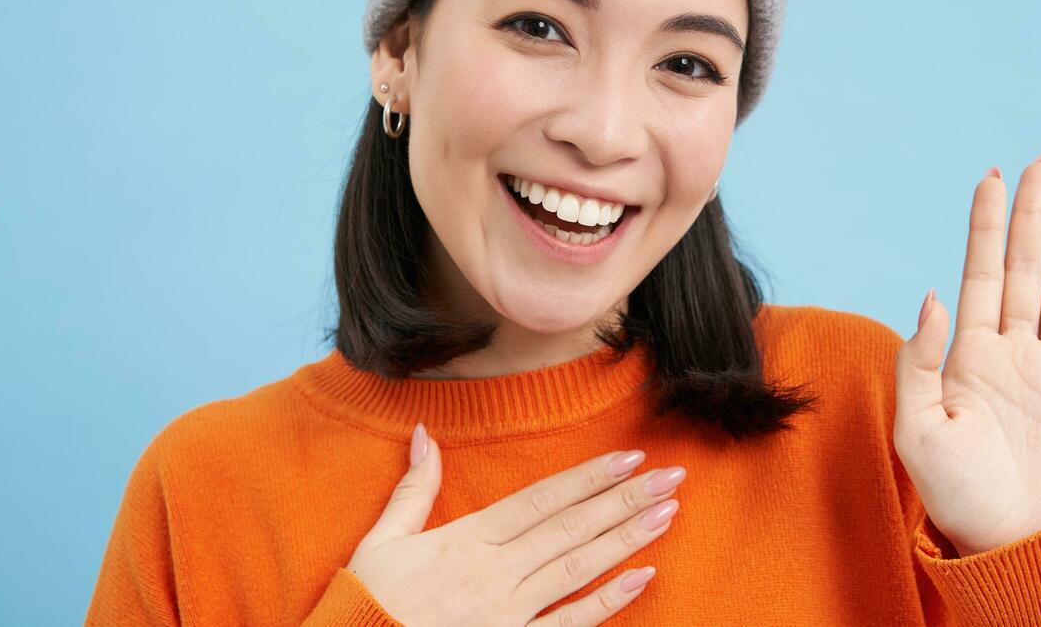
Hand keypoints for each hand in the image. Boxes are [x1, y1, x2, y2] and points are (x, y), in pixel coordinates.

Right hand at [348, 426, 683, 624]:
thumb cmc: (367, 604)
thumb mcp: (382, 541)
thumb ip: (413, 488)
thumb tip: (424, 433)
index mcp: (467, 541)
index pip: (540, 501)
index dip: (587, 478)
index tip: (629, 456)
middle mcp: (495, 574)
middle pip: (571, 528)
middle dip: (625, 499)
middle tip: (673, 476)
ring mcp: (508, 615)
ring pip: (579, 569)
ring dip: (627, 539)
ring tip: (668, 513)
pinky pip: (568, 625)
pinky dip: (607, 603)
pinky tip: (642, 578)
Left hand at [893, 155, 1040, 556]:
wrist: (1009, 540)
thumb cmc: (954, 490)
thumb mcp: (918, 426)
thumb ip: (919, 361)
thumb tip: (931, 296)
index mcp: (970, 353)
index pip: (979, 273)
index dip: (984, 226)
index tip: (987, 178)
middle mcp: (1014, 350)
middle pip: (1024, 268)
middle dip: (1027, 216)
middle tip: (1035, 163)